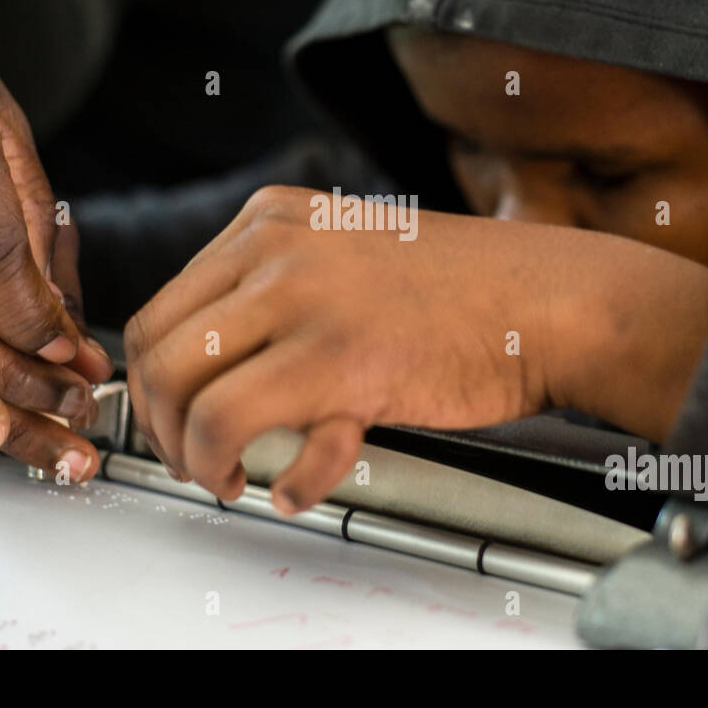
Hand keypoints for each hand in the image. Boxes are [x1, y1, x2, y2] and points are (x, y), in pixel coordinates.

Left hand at [124, 185, 707, 512]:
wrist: (550, 302)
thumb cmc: (464, 293)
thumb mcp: (346, 258)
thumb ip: (277, 296)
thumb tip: (217, 369)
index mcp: (270, 220)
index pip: (163, 308)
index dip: (158, 384)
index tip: (179, 421)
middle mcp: (274, 247)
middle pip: (156, 349)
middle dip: (162, 425)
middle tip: (194, 461)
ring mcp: (302, 296)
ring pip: (181, 390)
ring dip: (194, 455)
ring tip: (229, 477)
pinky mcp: (335, 356)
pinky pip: (233, 429)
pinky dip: (249, 473)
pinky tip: (290, 487)